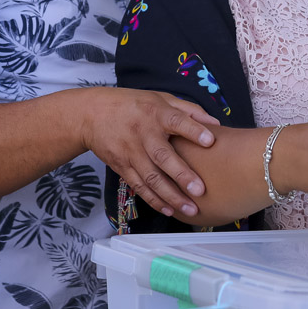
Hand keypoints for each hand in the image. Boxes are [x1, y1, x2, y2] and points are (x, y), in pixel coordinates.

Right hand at [82, 89, 221, 217]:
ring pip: (151, 177)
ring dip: (170, 195)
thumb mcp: (161, 99)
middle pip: (163, 156)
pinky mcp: (121, 166)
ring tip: (189, 209)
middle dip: (182, 175)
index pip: (177, 121)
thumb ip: (189, 110)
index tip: (210, 141)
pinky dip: (153, 200)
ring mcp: (131, 152)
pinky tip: (168, 209)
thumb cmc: (133, 105)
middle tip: (200, 190)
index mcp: (156, 113)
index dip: (193, 131)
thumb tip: (216, 122)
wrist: (91, 114)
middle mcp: (143, 134)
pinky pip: (138, 186)